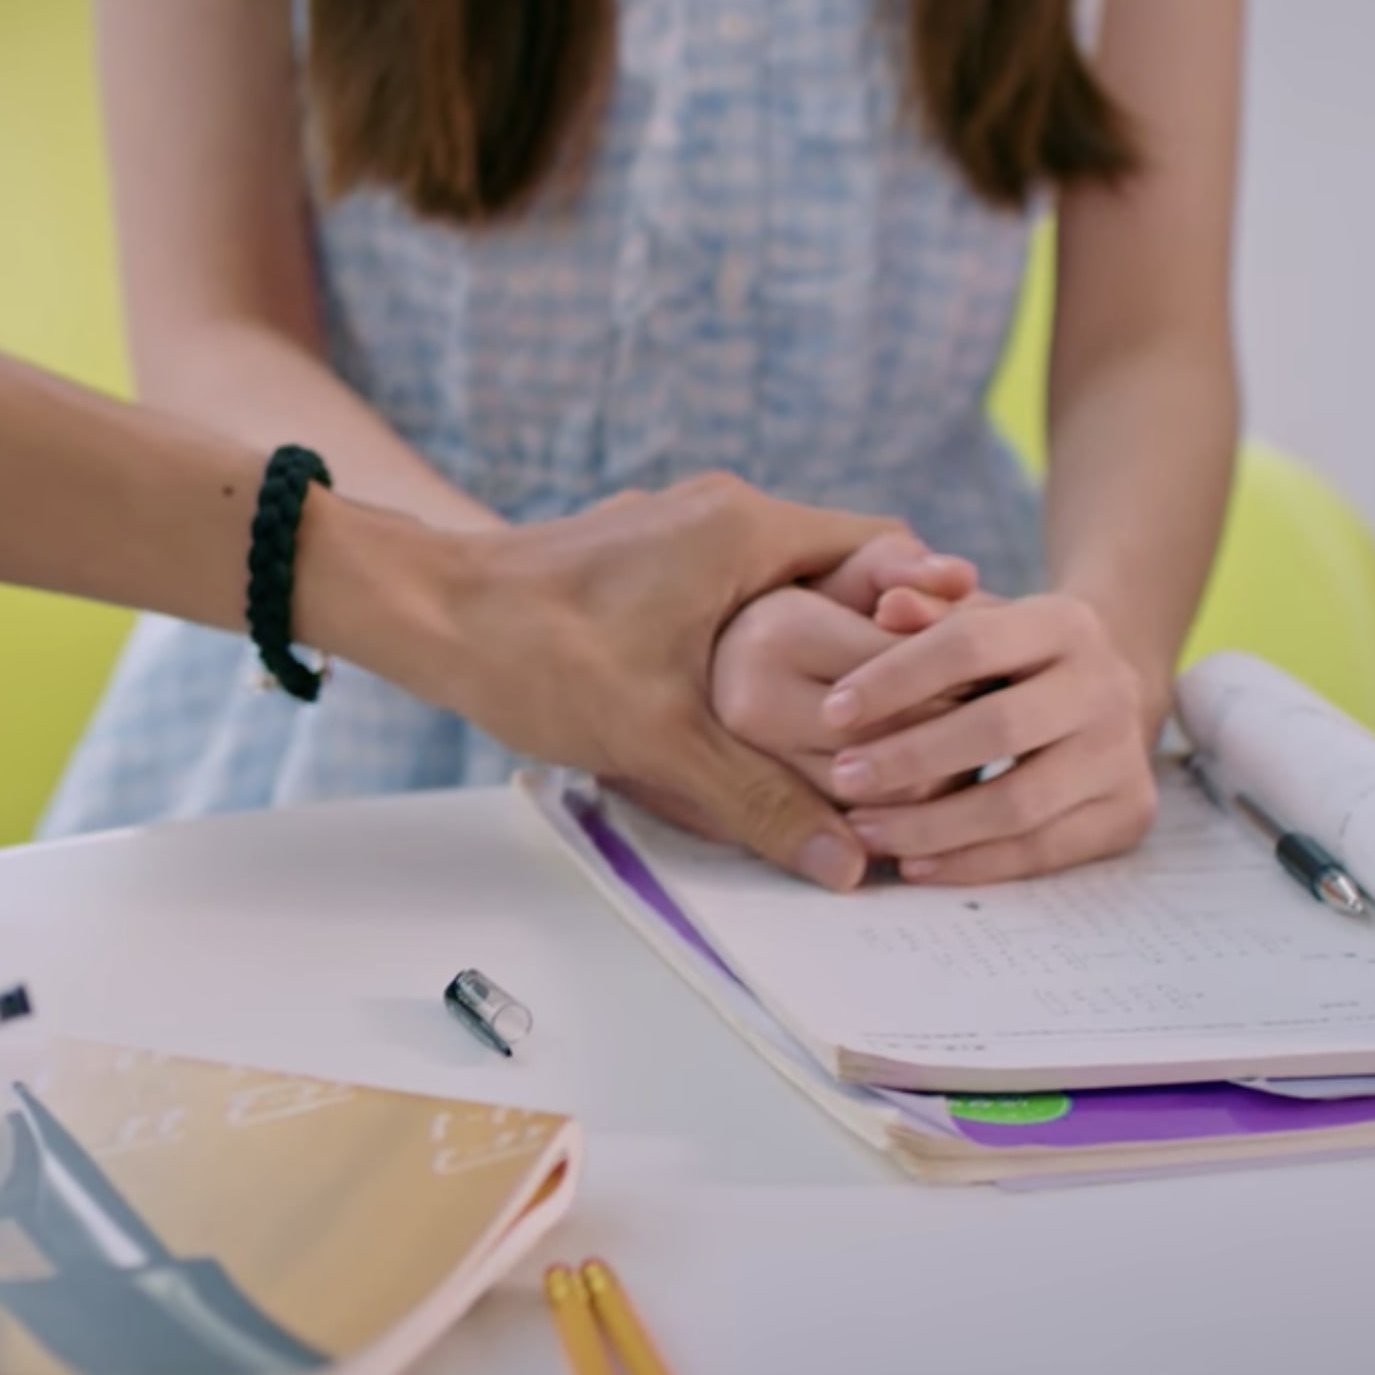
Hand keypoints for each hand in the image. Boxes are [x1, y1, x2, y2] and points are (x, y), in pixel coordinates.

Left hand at [365, 475, 926, 887]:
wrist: (423, 611)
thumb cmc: (535, 653)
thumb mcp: (659, 738)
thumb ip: (759, 798)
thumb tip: (845, 861)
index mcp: (748, 528)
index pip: (891, 553)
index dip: (933, 622)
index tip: (950, 689)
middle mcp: (726, 513)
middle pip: (848, 571)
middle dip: (880, 648)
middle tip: (912, 725)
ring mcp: (685, 530)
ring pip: (790, 585)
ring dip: (820, 650)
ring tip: (849, 732)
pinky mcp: (650, 559)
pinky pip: (739, 593)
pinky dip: (765, 644)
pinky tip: (768, 712)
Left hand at [817, 592, 1162, 883]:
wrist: (1103, 695)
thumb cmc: (1011, 657)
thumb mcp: (974, 620)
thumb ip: (927, 611)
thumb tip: (888, 605)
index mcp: (1065, 623)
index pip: (971, 644)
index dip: (895, 677)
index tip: (831, 711)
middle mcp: (1106, 686)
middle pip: (999, 728)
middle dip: (909, 758)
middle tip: (841, 779)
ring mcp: (1124, 754)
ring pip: (1019, 804)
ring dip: (930, 826)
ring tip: (864, 830)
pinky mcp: (1129, 813)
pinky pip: (1042, 851)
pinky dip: (972, 864)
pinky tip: (914, 864)